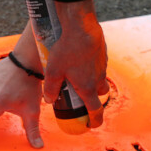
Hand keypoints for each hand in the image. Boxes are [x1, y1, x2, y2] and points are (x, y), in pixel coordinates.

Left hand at [44, 0, 108, 127]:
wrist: (80, 26)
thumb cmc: (66, 49)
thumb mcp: (53, 71)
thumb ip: (50, 88)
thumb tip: (48, 100)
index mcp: (87, 87)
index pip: (95, 110)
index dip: (94, 120)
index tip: (92, 125)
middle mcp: (98, 79)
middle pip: (100, 94)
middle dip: (93, 98)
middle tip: (83, 96)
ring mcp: (102, 65)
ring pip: (100, 78)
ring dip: (92, 80)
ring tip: (79, 75)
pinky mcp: (102, 53)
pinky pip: (99, 64)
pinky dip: (92, 66)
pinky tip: (80, 58)